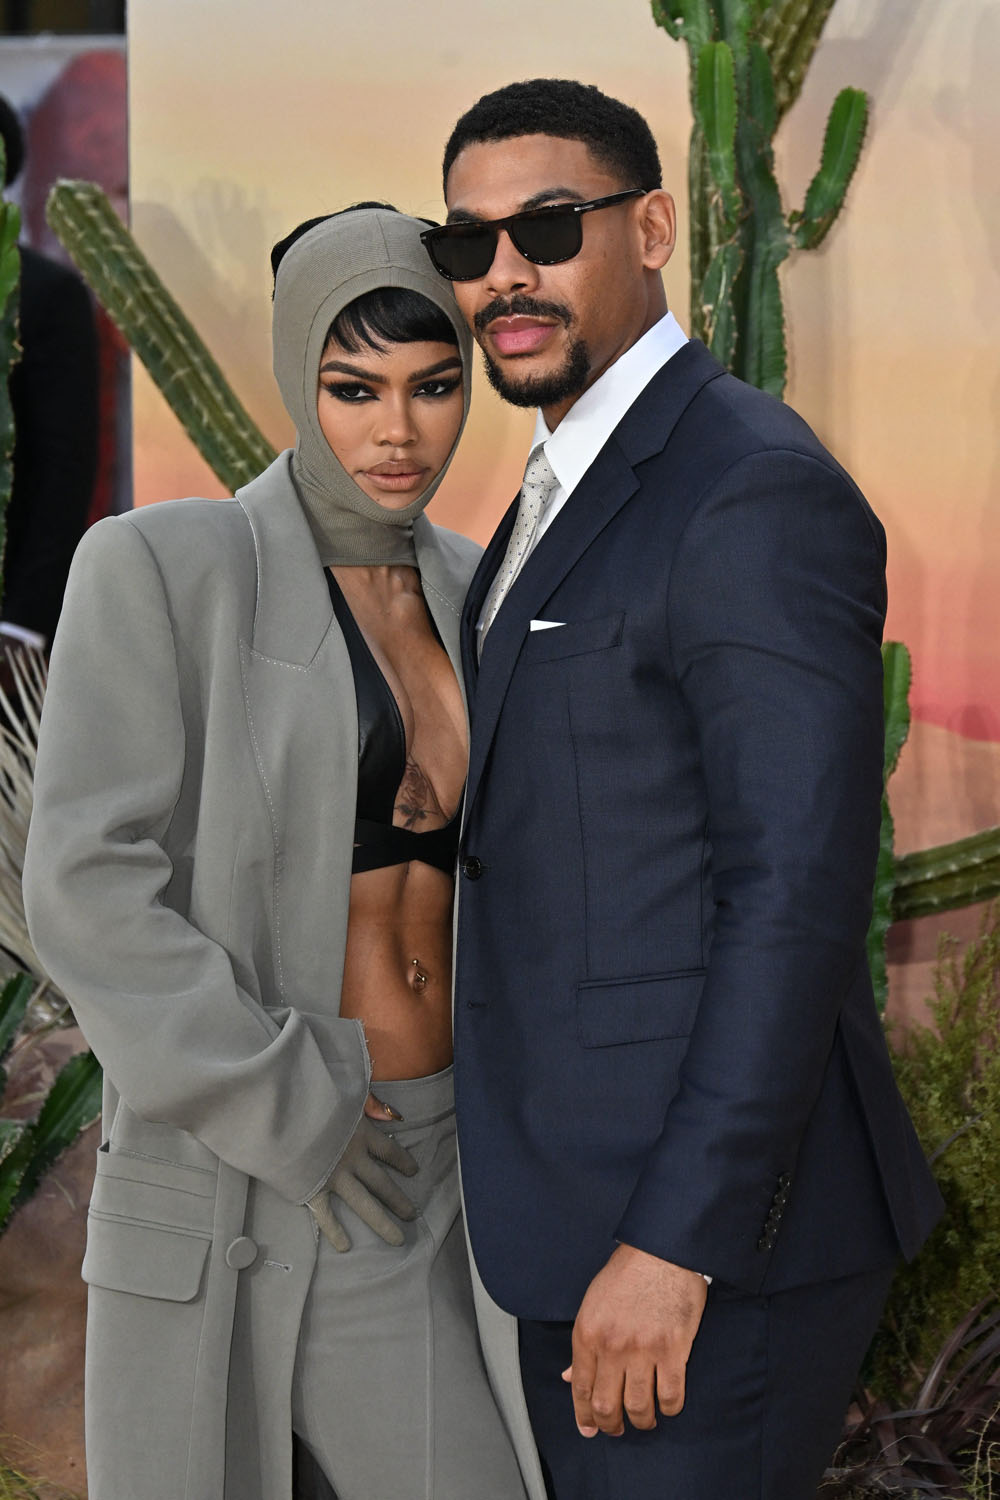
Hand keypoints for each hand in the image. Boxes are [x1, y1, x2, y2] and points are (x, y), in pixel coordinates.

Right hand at [307, 1093, 417, 1251]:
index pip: (388, 1149)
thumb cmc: (311, 1096)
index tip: (414, 1171)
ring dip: (382, 1222)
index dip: (402, 1161)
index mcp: (361, 1132)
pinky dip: (335, 1231)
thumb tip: (384, 1108)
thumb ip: (366, 1100)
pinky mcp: (313, 1189)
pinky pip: (327, 1216)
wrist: (284, 1113)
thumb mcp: (344, 1091)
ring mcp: (335, 1176)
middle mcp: (353, 1158)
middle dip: (399, 1200)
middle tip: (413, 1215)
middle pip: (382, 1183)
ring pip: (365, 1204)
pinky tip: (345, 1247)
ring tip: (397, 1239)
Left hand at [562, 1244, 707, 1436]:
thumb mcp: (592, 1303)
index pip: (580, 1387)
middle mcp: (612, 1346)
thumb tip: (569, 1376)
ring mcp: (644, 1350)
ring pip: (638, 1407)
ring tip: (644, 1420)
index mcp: (588, 1333)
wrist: (662, 1251)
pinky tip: (667, 1405)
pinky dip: (668, 1408)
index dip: (583, 1415)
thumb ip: (582, 1343)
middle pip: (607, 1405)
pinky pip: (670, 1396)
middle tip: (616, 1429)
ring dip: (641, 1421)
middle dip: (610, 1425)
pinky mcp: (674, 1350)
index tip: (588, 1428)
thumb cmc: (627, 1273)